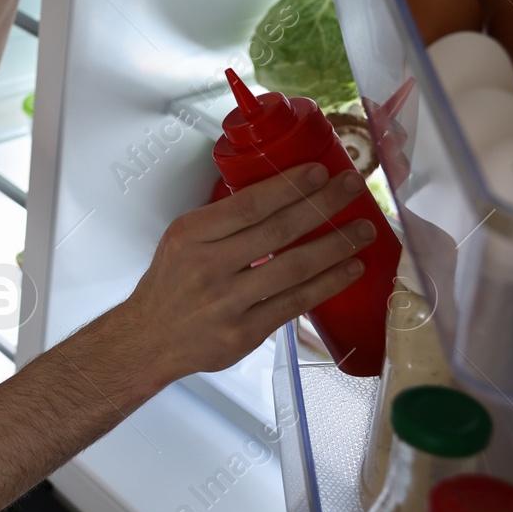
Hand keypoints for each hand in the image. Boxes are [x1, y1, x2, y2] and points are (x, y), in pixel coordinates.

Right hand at [120, 163, 374, 381]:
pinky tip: (349, 269)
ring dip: (335, 245)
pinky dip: (327, 284)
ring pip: (293, 268)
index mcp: (191, 235)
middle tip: (352, 187)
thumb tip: (279, 196)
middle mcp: (208, 267)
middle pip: (276, 231)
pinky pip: (294, 303)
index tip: (320, 171)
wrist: (148, 339)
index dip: (289, 187)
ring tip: (364, 230)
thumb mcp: (181, 241)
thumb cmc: (171, 285)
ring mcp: (227, 303)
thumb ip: (222, 223)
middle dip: (321, 205)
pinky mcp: (243, 333)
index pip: (248, 205)